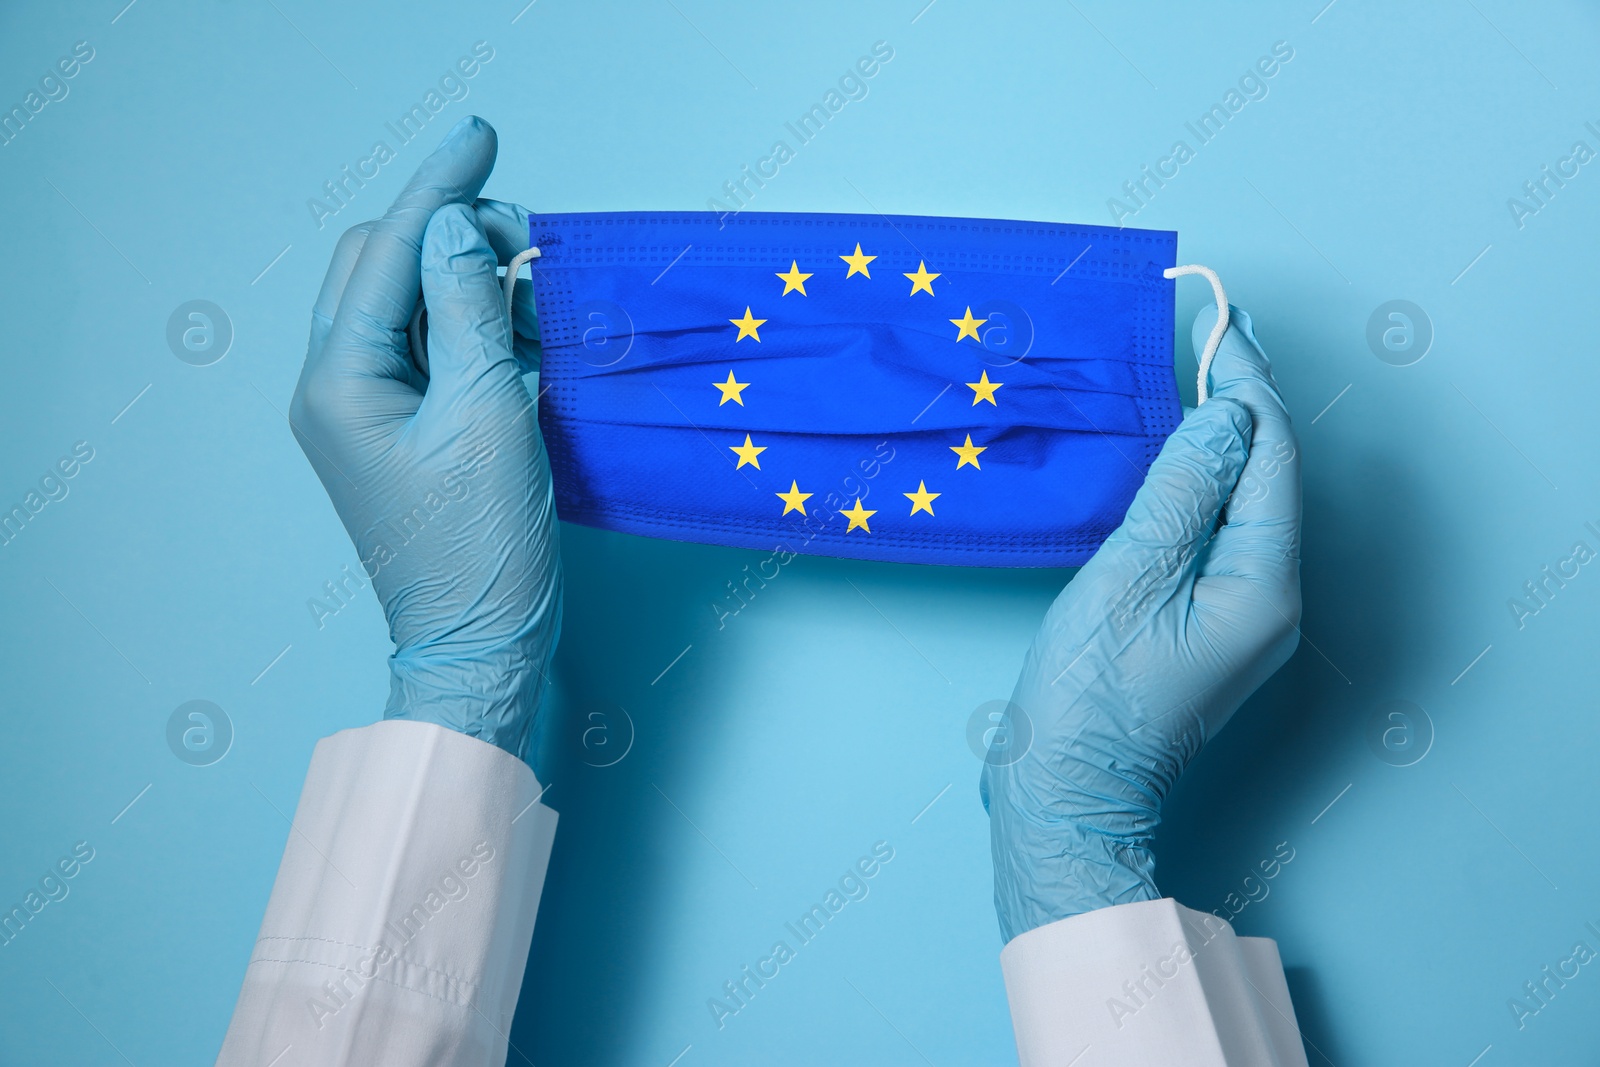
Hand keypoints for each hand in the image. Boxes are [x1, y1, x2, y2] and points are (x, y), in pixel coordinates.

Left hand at [290, 116, 560, 762]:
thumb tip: (456, 224)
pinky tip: (514, 323)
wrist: (478, 641)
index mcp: (340, 381)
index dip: (438, 189)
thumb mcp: (488, 414)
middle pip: (381, 266)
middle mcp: (335, 386)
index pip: (388, 253)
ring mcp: (363, 409)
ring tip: (528, 275)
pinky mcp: (397, 427)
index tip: (483, 137)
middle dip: (449, 230)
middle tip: (524, 230)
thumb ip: (467, 308)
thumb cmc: (481, 548)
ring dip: (462, 275)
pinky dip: (468, 321)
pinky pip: (425, 345)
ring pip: (404, 302)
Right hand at [981, 304, 1300, 942]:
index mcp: (1263, 583)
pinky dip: (1206, 480)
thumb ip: (1180, 491)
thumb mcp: (1129, 578)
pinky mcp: (1212, 624)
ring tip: (1204, 372)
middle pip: (1271, 475)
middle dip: (1246, 400)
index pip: (1270, 457)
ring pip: (1249, 501)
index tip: (1219, 322)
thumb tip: (1225, 417)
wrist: (1070, 792)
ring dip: (1226, 435)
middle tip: (1218, 330)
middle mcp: (1272, 597)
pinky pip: (1223, 531)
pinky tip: (1182, 454)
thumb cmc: (1090, 698)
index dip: (1247, 384)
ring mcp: (1245, 614)